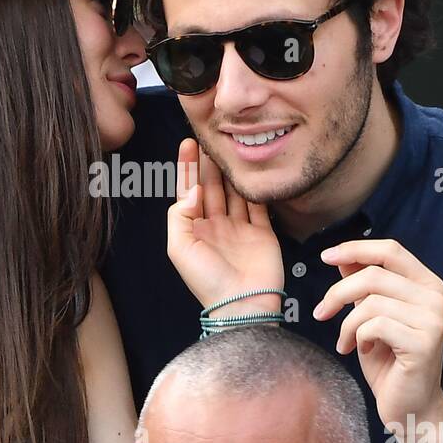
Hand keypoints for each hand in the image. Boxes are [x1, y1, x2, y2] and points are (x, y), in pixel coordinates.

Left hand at [166, 138, 283, 316]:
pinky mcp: (262, 233)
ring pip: (234, 192)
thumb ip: (179, 216)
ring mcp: (240, 228)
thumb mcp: (179, 248)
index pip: (189, 191)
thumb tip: (193, 190)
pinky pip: (259, 205)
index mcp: (194, 229)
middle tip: (211, 138)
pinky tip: (253, 170)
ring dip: (231, 171)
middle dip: (210, 163)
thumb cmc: (207, 280)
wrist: (242, 303)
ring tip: (230, 147)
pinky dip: (255, 189)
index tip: (187, 144)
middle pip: (212, 187)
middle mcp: (216, 225)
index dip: (187, 168)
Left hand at [313, 239, 442, 425]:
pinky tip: (364, 350)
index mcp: (427, 285)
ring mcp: (433, 319)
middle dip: (337, 294)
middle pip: (373, 275)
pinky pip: (374, 325)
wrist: (410, 407)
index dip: (355, 249)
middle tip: (320, 314)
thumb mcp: (371, 317)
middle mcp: (435, 297)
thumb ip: (363, 287)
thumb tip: (343, 258)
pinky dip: (358, 337)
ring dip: (346, 325)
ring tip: (346, 342)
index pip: (390, 250)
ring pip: (370, 302)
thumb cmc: (390, 362)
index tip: (326, 256)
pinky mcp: (424, 342)